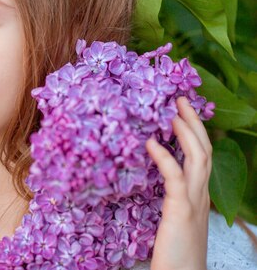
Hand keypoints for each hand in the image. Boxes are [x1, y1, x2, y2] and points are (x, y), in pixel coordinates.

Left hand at [146, 96, 211, 269]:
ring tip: (172, 112)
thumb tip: (147, 176)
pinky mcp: (181, 210)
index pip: (201, 156)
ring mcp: (194, 201)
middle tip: (180, 99)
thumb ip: (168, 198)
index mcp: (199, 195)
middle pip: (204, 149)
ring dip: (186, 131)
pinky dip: (164, 157)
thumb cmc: (173, 252)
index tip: (180, 112)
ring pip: (198, 157)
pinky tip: (150, 143)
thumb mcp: (172, 218)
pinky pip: (175, 178)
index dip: (194, 133)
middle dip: (194, 122)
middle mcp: (201, 194)